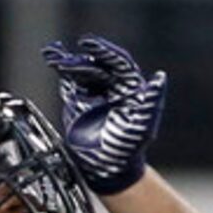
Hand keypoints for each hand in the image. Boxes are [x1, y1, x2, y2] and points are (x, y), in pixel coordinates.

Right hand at [42, 34, 165, 194]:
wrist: (106, 167)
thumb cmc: (128, 148)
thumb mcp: (143, 126)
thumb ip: (152, 102)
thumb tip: (160, 77)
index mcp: (129, 87)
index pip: (117, 62)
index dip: (104, 51)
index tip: (88, 44)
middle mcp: (112, 85)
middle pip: (96, 65)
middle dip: (80, 61)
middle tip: (66, 61)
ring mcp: (93, 92)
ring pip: (81, 70)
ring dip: (67, 62)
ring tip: (54, 58)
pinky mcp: (77, 101)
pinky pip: (68, 81)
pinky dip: (60, 69)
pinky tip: (52, 56)